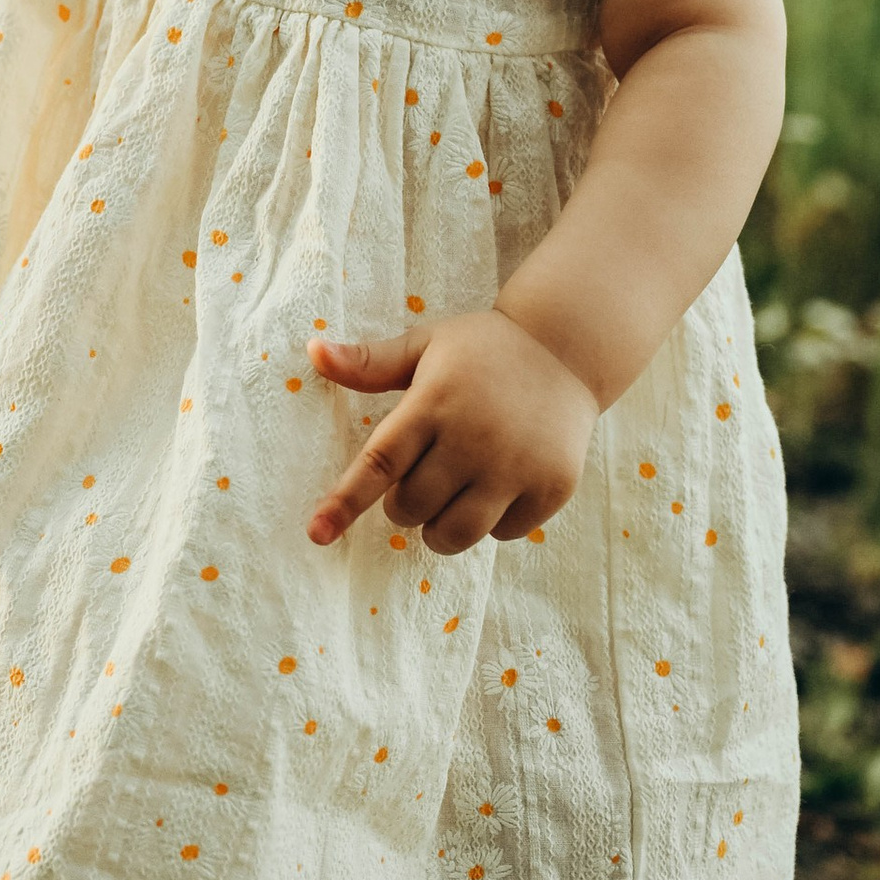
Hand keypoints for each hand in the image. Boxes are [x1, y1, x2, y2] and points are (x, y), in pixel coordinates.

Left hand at [305, 306, 597, 555]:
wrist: (567, 349)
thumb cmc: (482, 350)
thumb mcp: (425, 344)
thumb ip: (369, 362)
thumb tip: (313, 353)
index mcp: (434, 401)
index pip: (379, 463)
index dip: (345, 502)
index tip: (316, 534)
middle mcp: (474, 438)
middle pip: (411, 508)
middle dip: (403, 503)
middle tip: (422, 473)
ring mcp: (516, 467)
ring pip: (454, 534)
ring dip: (438, 526)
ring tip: (449, 494)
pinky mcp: (551, 488)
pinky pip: (501, 534)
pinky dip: (490, 523)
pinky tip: (498, 485)